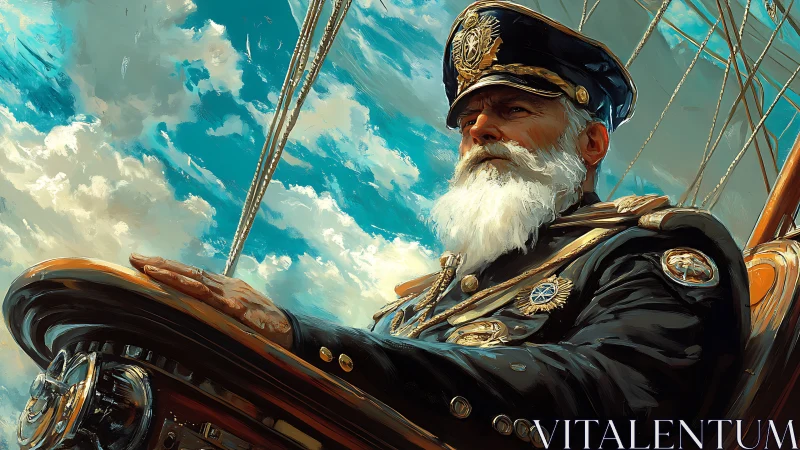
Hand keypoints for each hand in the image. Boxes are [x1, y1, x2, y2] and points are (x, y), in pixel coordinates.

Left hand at [129, 253, 292, 349]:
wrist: (294, 332)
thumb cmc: (265, 325)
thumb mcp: (239, 312)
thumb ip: (218, 307)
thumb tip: (194, 307)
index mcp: (224, 287)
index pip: (190, 274)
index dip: (167, 267)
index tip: (143, 262)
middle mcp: (226, 287)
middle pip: (189, 273)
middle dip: (161, 265)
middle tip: (135, 258)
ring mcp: (233, 297)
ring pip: (197, 283)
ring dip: (172, 276)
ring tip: (149, 270)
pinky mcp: (241, 310)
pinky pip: (215, 302)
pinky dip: (199, 294)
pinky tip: (183, 290)